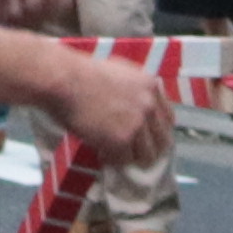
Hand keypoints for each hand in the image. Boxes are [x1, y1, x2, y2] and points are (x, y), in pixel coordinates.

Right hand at [50, 54, 176, 177]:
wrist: (64, 80)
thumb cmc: (81, 72)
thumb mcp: (118, 72)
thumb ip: (135, 89)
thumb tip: (138, 106)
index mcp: (150, 86)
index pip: (168, 118)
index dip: (158, 131)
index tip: (150, 138)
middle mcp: (149, 105)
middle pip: (162, 140)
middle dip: (149, 148)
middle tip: (134, 153)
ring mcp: (137, 124)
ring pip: (145, 154)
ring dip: (131, 156)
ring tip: (115, 154)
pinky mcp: (122, 140)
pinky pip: (123, 160)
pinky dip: (113, 160)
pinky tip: (101, 153)